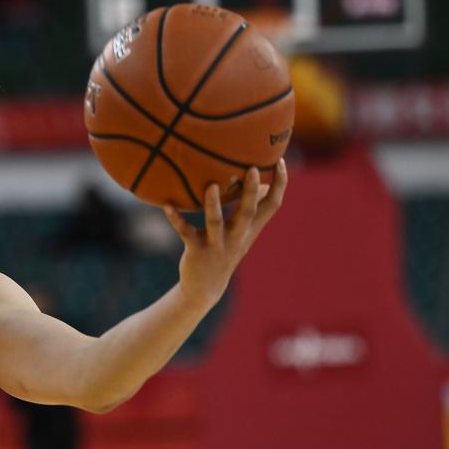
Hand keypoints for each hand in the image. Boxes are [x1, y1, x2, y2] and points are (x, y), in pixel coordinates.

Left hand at [162, 160, 287, 312]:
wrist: (205, 288)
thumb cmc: (224, 250)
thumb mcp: (242, 233)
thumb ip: (253, 211)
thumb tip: (263, 184)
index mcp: (250, 229)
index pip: (272, 205)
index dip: (279, 184)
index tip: (280, 160)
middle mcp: (237, 236)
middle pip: (248, 212)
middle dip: (250, 192)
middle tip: (253, 168)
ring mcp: (217, 244)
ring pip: (216, 222)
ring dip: (214, 205)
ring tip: (211, 186)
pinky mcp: (196, 251)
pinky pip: (185, 232)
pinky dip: (176, 219)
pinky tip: (167, 205)